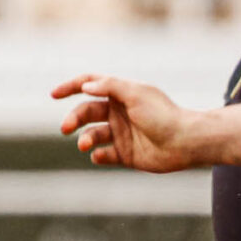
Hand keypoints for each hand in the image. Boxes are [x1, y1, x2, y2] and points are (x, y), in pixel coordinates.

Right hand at [50, 75, 208, 172]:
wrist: (187, 143)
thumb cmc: (164, 115)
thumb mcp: (136, 94)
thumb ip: (109, 86)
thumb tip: (85, 85)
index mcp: (122, 95)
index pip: (91, 85)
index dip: (71, 87)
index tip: (54, 94)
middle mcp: (120, 113)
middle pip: (86, 112)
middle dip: (73, 118)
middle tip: (65, 128)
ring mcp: (122, 134)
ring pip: (92, 135)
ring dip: (84, 138)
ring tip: (85, 144)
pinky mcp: (126, 154)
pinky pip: (104, 155)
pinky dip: (98, 155)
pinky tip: (100, 155)